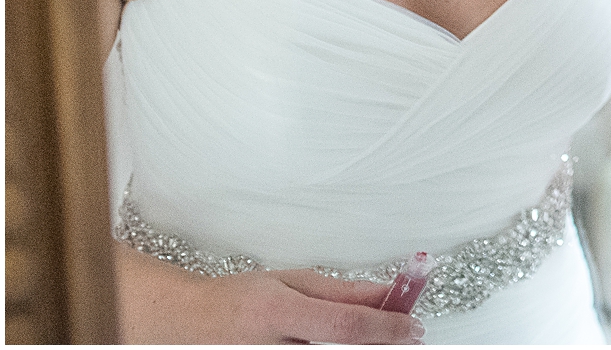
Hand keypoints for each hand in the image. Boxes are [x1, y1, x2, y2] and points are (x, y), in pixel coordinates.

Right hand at [132, 258, 424, 343]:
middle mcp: (268, 349)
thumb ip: (344, 292)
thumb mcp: (293, 282)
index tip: (414, 328)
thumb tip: (390, 295)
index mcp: (276, 313)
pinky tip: (332, 347)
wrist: (183, 326)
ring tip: (363, 340)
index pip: (346, 327)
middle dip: (379, 346)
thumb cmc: (237, 301)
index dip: (388, 329)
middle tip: (401, 337)